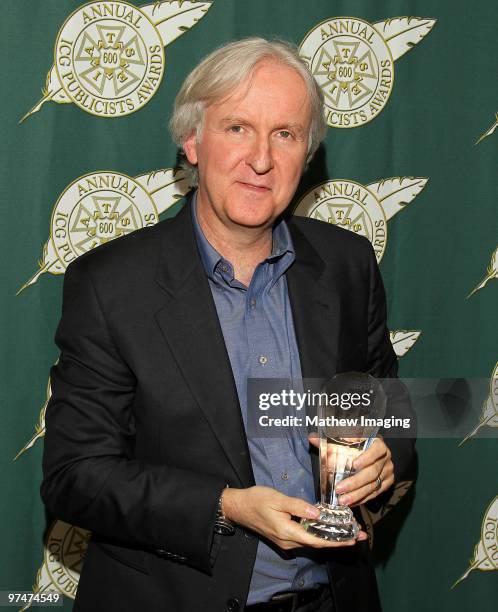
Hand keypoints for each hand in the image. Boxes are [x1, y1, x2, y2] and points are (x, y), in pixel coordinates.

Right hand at [222, 486, 367, 549]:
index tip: (353, 539)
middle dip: (339, 540)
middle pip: (318, 543)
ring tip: (348, 531)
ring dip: (330, 537)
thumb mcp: (277, 498)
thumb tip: (318, 514)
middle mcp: (288, 541)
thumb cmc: (256, 500)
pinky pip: (306, 537)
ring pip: (312, 541)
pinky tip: (328, 527)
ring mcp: (286, 541)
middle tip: (359, 535)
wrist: (238, 507)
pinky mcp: (284, 536)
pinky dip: (319, 534)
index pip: (317, 539)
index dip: (336, 540)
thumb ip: (298, 506)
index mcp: (287, 532)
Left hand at [308, 435, 393, 506]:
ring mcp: (387, 472)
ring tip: (343, 500)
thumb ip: (331, 440)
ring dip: (357, 494)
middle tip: (339, 489)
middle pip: (372, 472)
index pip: (376, 450)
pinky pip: (375, 493)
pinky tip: (351, 502)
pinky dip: (362, 498)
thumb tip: (312, 438)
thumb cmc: (358, 443)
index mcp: (378, 444)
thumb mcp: (347, 439)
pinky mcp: (387, 483)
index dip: (367, 457)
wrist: (374, 452)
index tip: (354, 464)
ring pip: (373, 486)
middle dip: (355, 482)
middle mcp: (385, 458)